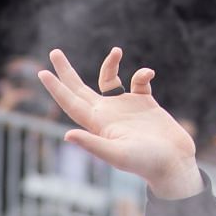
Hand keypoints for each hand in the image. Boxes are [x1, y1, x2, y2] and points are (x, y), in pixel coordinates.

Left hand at [38, 47, 200, 200]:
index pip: (71, 103)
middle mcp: (108, 115)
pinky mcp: (145, 105)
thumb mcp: (117, 154)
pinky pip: (139, 83)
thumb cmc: (145, 162)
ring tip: (117, 51)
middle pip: (80, 89)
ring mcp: (125, 109)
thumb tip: (67, 135)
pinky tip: (148, 75)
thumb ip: (93, 144)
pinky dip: (143, 75)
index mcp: (97, 125)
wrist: (173, 164)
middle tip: (54, 52)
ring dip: (110, 65)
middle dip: (67, 71)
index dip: (56, 89)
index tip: (42, 72)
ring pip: (109, 81)